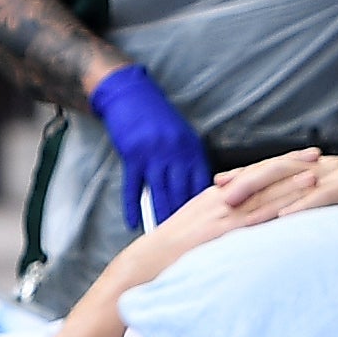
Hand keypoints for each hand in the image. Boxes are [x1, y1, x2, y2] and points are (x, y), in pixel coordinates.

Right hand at [89, 64, 212, 226]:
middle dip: (184, 219)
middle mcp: (175, 152)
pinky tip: (133, 223)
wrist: (130, 95)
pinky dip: (132, 207)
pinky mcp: (132, 156)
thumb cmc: (158, 117)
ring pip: (159, 194)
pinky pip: (133, 188)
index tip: (207, 225)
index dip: (205, 206)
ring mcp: (153, 154)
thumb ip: (190, 161)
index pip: (202, 184)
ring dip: (160, 217)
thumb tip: (201, 191)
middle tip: (186, 241)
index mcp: (191, 148)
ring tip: (162, 237)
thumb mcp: (182, 135)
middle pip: (181, 193)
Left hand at [215, 145, 337, 225]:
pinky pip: (322, 196)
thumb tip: (297, 212)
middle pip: (275, 171)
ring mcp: (337, 173)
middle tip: (216, 195)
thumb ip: (322, 197)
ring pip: (292, 182)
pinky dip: (300, 206)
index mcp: (317, 167)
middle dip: (244, 182)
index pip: (275, 169)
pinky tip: (282, 216)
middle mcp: (321, 166)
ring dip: (262, 194)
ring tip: (237, 205)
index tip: (218, 185)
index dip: (246, 176)